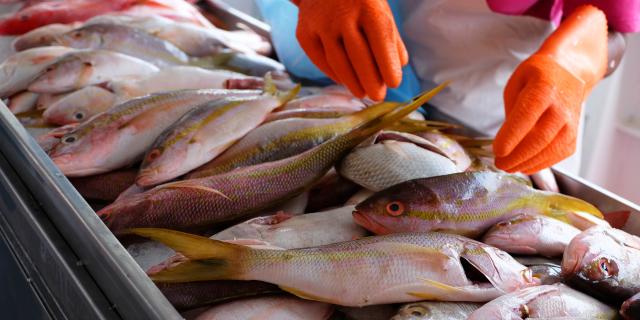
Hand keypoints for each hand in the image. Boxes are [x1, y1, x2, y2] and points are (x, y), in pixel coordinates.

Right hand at [294, 0, 407, 100]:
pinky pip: (320, 60)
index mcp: (368, 6)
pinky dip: (333, 74)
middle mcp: (342, 14)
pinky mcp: (303, 32)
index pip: (381, 42)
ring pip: (338, 62)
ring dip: (352, 82)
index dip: (388, 65)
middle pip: (359, 56)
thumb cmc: (359, 0)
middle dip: (370, 80)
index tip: (394, 83)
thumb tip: (400, 66)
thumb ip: (391, 37)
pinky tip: (344, 82)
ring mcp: (320, 24)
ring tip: (363, 94)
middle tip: (378, 96)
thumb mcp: (380, 9)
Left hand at [493, 5, 607, 173]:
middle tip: (499, 163)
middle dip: (516, 155)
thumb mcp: (516, 84)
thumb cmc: (537, 78)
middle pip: (539, 138)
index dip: (511, 136)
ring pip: (550, 150)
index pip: (527, 116)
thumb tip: (507, 140)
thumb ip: (511, 110)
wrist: (568, 72)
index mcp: (543, 88)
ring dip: (526, 163)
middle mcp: (561, 107)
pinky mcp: (574, 136)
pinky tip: (524, 165)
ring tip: (508, 167)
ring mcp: (571, 123)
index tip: (497, 150)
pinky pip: (558, 155)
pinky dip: (540, 164)